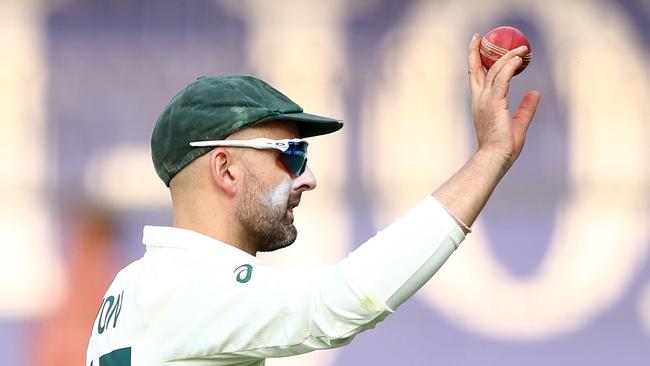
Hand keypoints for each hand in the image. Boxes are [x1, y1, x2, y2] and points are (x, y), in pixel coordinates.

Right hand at [467, 33, 540, 166]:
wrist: (496, 157)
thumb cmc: (504, 146)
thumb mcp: (518, 123)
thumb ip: (525, 107)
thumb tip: (535, 93)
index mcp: (481, 103)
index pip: (475, 77)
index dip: (474, 60)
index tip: (477, 46)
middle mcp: (480, 99)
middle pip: (476, 69)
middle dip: (476, 51)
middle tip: (480, 36)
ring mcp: (486, 100)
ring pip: (494, 71)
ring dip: (507, 57)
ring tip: (521, 49)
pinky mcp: (495, 103)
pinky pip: (503, 79)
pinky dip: (510, 67)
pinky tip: (518, 59)